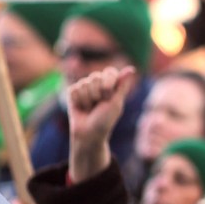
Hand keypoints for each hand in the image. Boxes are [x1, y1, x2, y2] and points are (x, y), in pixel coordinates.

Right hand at [68, 66, 135, 181]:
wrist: (89, 134)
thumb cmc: (105, 120)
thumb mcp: (116, 103)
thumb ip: (122, 86)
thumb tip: (131, 69)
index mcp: (111, 85)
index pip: (109, 72)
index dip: (107, 82)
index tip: (107, 95)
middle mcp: (98, 84)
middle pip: (95, 77)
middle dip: (97, 93)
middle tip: (99, 105)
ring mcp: (85, 88)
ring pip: (84, 84)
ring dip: (87, 100)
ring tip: (90, 109)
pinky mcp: (73, 93)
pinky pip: (74, 89)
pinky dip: (78, 101)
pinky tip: (81, 108)